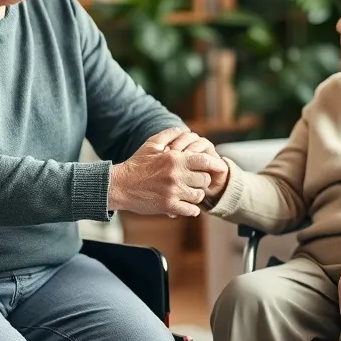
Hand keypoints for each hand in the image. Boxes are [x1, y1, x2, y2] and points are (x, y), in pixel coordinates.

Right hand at [108, 127, 225, 217]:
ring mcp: (173, 192)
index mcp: (174, 159)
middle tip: (196, 181)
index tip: (220, 167)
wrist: (120, 185)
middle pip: (204, 179)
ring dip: (197, 194)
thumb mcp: (151, 145)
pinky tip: (187, 205)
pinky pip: (191, 210)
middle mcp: (176, 175)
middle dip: (203, 180)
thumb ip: (169, 135)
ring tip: (190, 193)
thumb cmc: (136, 164)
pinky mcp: (168, 206)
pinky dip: (192, 209)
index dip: (215, 164)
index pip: (204, 161)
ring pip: (199, 195)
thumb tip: (184, 130)